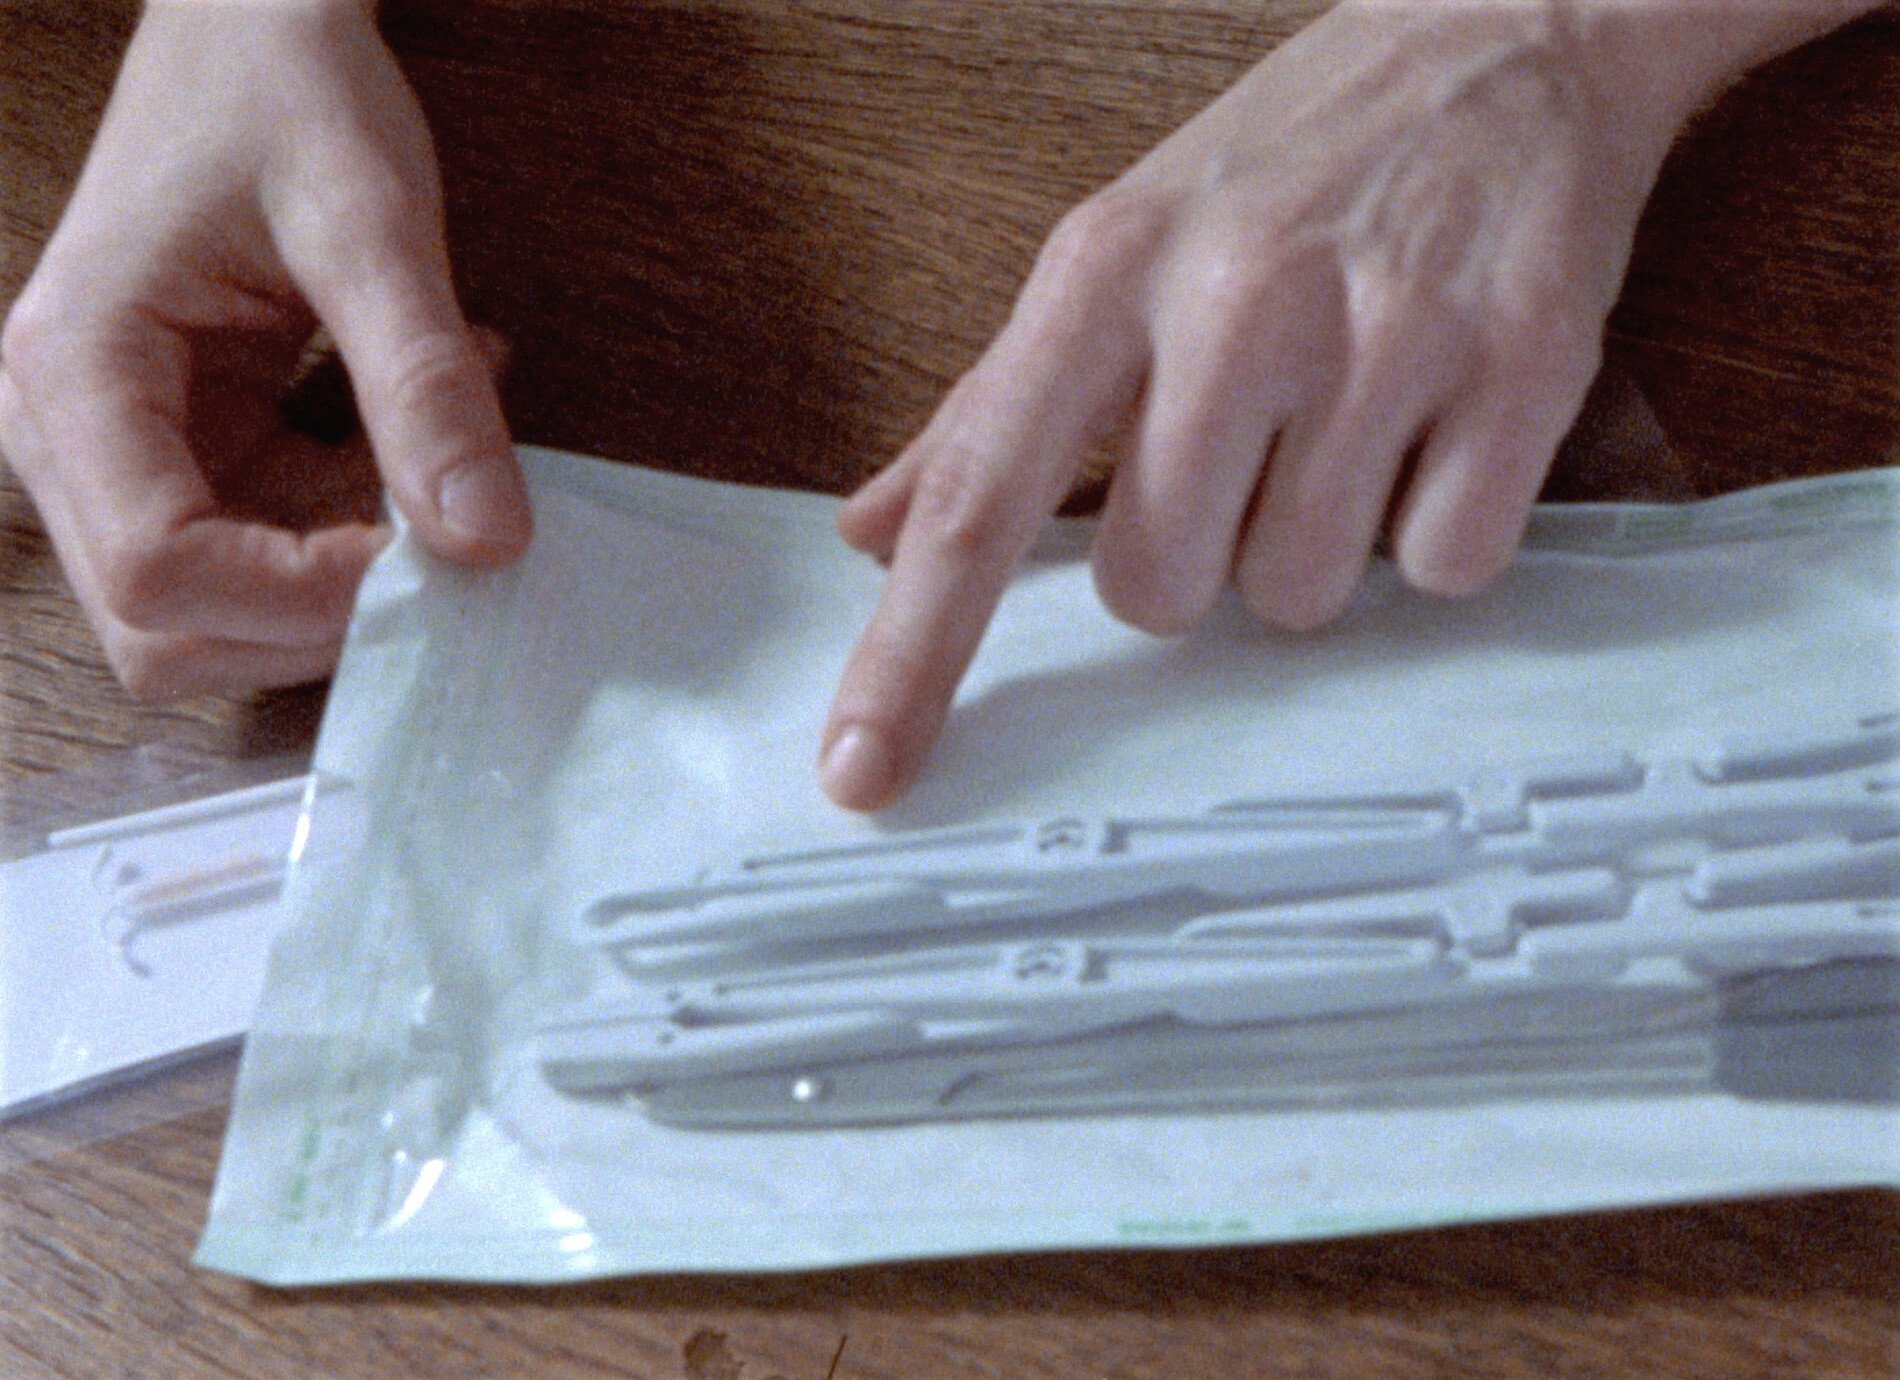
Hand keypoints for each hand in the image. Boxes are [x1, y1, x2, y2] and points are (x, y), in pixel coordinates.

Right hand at [0, 0, 529, 697]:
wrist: (253, 24)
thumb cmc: (284, 91)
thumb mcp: (371, 223)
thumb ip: (426, 384)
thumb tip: (485, 539)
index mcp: (73, 369)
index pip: (160, 569)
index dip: (304, 595)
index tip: (435, 553)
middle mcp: (64, 435)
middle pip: (167, 628)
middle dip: (318, 612)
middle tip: (445, 527)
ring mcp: (116, 457)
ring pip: (219, 616)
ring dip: (345, 573)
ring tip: (428, 453)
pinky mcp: (181, 457)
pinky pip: (266, 554)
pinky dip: (354, 528)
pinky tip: (407, 440)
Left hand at [818, 0, 1878, 810]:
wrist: (1501, 33)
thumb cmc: (1284, 163)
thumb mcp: (1112, 251)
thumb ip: (985, 411)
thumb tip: (867, 534)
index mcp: (1102, 274)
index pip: (974, 499)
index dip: (910, 654)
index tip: (862, 773)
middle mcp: (1231, 299)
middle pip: (1154, 590)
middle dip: (1192, 560)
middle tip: (1243, 453)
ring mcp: (1379, 331)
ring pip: (1296, 594)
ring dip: (1313, 548)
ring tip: (1345, 422)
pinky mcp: (1521, 363)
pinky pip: (1442, 567)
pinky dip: (1434, 530)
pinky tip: (1433, 428)